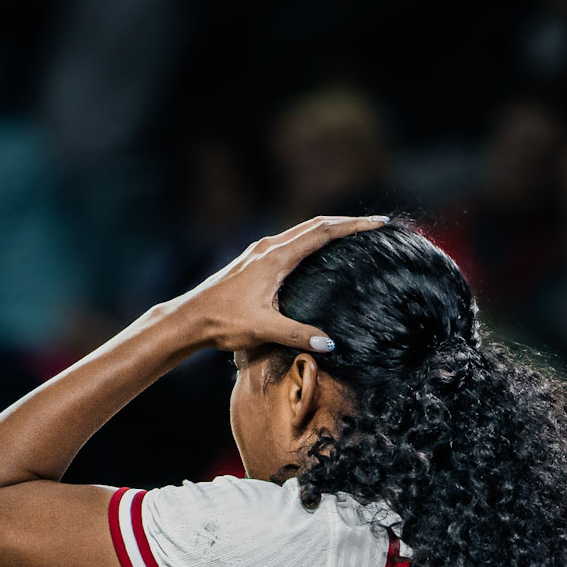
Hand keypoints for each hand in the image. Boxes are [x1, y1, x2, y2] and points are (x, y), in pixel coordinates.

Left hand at [168, 214, 389, 355]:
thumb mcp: (264, 329)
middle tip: (374, 224)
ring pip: (300, 231)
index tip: (377, 223)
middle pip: (315, 225)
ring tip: (351, 232)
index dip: (353, 226)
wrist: (189, 318)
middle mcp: (268, 247)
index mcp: (276, 257)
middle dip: (346, 222)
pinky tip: (314, 251)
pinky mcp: (251, 261)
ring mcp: (258, 252)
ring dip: (328, 228)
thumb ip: (298, 335)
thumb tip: (329, 344)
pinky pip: (289, 241)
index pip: (323, 233)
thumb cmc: (223, 321)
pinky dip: (309, 239)